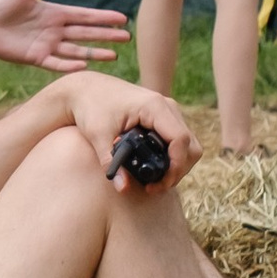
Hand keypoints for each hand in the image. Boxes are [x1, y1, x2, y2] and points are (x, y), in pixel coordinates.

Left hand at [0, 0, 131, 72]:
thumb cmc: (3, 4)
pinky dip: (69, 64)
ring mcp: (47, 45)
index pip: (85, 16)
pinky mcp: (36, 57)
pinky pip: (56, 62)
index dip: (103, 17)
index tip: (122, 18)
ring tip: (113, 55)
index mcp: (55, 13)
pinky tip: (84, 64)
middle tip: (127, 37)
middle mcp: (55, 30)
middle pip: (86, 34)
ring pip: (76, 50)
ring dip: (94, 53)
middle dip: (106, 35)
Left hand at [59, 75, 194, 184]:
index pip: (180, 140)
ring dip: (178, 165)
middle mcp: (166, 106)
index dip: (176, 165)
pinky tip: (155, 169)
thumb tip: (123, 188)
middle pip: (190, 145)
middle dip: (179, 170)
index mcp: (154, 106)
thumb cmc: (91, 106)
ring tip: (156, 182)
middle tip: (157, 187)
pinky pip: (179, 140)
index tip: (161, 183)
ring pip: (188, 144)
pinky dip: (173, 157)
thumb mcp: (98, 135)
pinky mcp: (163, 117)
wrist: (86, 88)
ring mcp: (167, 111)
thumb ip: (110, 161)